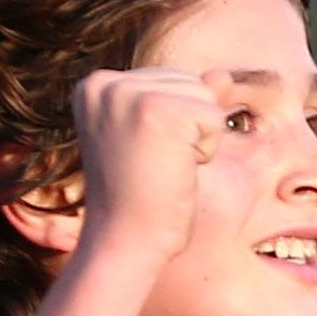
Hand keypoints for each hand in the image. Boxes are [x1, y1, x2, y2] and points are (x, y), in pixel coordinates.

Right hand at [61, 65, 233, 274]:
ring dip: (197, 139)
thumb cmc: (142, 199)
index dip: (174, 126)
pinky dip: (206, 150)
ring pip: (205, 96)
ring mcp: (126, 93)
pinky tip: (175, 170)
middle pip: (189, 82)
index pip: (169, 80)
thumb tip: (221, 74)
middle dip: (188, 129)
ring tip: (163, 167)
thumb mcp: (161, 142)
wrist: (126, 241)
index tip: (142, 157)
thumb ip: (186, 102)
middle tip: (155, 166)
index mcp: (95, 86)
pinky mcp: (155, 110)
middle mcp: (104, 82)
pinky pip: (213, 117)